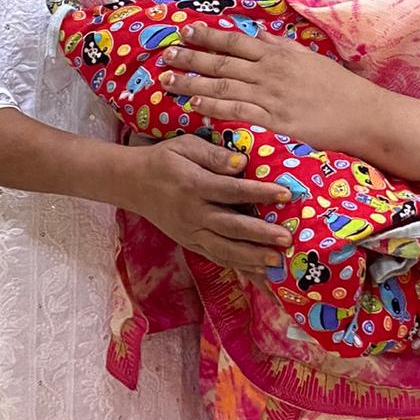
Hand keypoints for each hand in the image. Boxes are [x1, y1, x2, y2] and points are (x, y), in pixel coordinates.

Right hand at [122, 133, 293, 271]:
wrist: (132, 183)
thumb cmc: (165, 160)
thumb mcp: (185, 146)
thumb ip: (213, 154)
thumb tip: (241, 162)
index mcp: (194, 185)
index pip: (231, 190)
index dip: (259, 192)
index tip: (285, 193)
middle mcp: (193, 213)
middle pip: (231, 226)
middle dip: (260, 234)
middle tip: (287, 238)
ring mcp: (191, 232)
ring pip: (224, 249)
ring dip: (252, 258)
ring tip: (278, 263)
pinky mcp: (190, 243)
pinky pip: (217, 257)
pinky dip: (238, 267)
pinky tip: (259, 273)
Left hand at [157, 23, 375, 153]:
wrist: (363, 114)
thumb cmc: (338, 87)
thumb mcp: (309, 58)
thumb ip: (283, 46)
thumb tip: (261, 35)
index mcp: (278, 54)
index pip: (234, 41)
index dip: (206, 36)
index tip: (183, 32)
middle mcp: (270, 71)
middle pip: (221, 63)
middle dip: (190, 59)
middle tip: (165, 56)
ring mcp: (271, 96)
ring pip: (223, 87)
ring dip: (192, 83)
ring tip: (167, 82)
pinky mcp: (275, 121)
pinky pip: (238, 111)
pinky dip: (214, 107)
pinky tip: (194, 106)